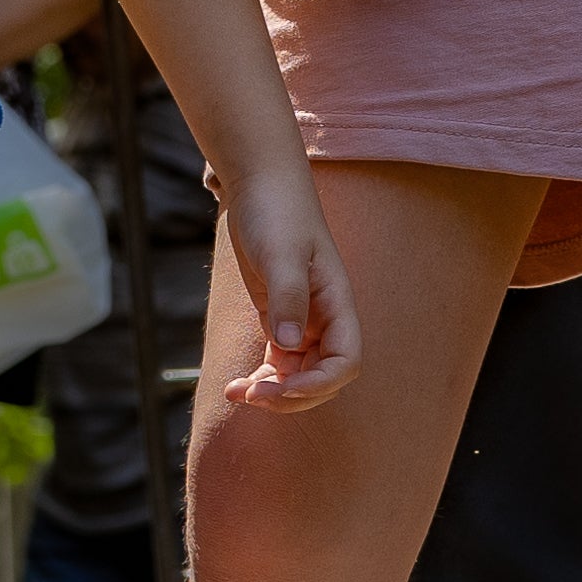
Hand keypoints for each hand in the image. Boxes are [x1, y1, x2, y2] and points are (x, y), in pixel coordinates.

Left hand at [208, 163, 361, 409]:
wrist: (261, 184)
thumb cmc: (277, 211)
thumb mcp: (280, 253)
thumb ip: (288, 297)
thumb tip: (288, 346)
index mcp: (338, 304)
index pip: (346, 361)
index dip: (319, 383)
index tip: (281, 387)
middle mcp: (326, 319)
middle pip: (322, 378)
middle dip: (291, 395)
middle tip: (251, 396)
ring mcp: (303, 320)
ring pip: (298, 375)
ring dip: (272, 393)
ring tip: (236, 395)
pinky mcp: (279, 317)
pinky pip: (278, 362)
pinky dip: (261, 379)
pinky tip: (236, 386)